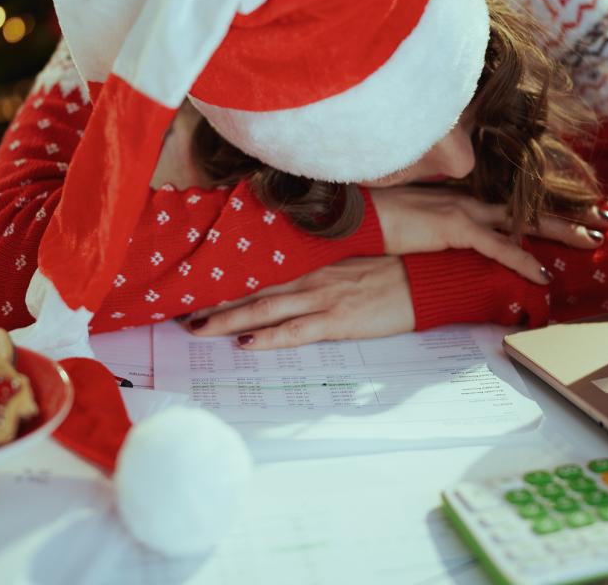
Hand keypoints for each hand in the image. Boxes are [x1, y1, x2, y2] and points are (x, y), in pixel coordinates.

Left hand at [185, 256, 414, 349]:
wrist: (425, 280)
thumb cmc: (393, 273)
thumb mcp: (351, 264)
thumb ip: (321, 269)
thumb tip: (295, 282)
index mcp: (314, 263)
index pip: (262, 271)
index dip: (229, 280)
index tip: (199, 285)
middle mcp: (311, 277)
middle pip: (254, 289)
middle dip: (216, 301)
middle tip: (182, 312)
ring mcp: (323, 298)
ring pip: (265, 309)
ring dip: (229, 319)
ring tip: (198, 328)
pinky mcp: (338, 321)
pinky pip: (295, 331)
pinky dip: (269, 338)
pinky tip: (246, 345)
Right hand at [367, 187, 607, 283]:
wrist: (356, 214)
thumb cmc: (378, 220)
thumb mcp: (415, 224)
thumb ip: (437, 229)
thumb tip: (447, 242)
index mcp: (461, 199)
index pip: (511, 204)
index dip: (544, 209)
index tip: (573, 212)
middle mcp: (468, 200)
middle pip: (529, 208)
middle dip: (569, 215)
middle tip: (603, 220)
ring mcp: (463, 211)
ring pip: (525, 221)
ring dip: (562, 232)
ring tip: (593, 240)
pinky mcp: (454, 227)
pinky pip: (498, 247)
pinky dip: (523, 261)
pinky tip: (545, 275)